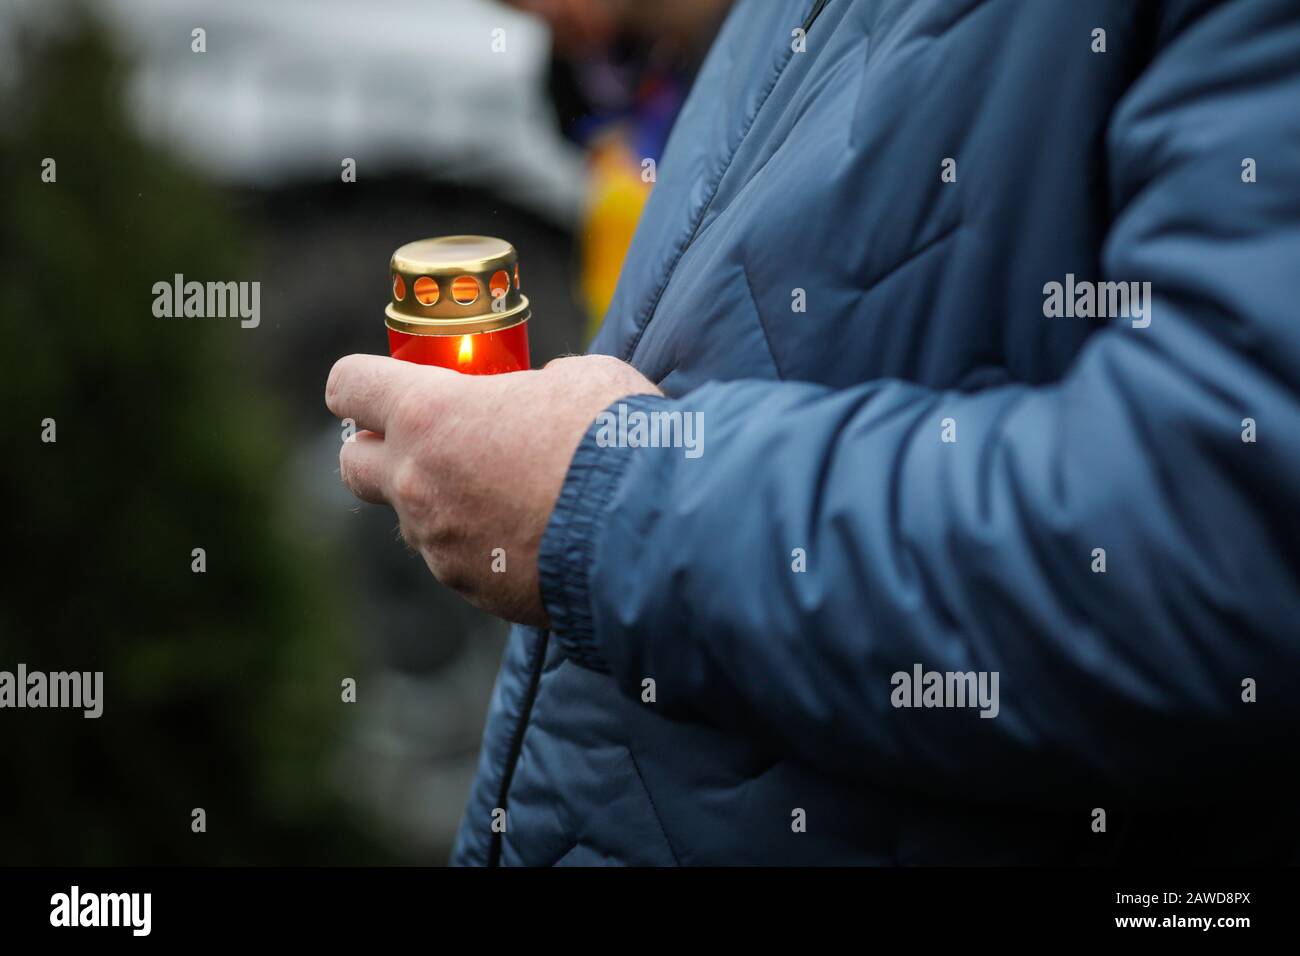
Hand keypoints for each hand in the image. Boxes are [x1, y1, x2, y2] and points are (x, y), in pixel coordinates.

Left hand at [325, 353, 660, 625]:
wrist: (648, 529)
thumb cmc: (612, 438)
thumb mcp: (578, 379)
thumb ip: (536, 385)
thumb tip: (539, 395)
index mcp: (430, 414)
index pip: (349, 386)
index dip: (363, 382)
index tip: (388, 385)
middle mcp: (417, 483)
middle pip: (355, 466)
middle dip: (381, 451)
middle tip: (431, 441)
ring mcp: (441, 545)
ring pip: (417, 521)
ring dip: (446, 504)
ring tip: (511, 494)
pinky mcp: (475, 590)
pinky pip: (462, 562)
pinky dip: (487, 547)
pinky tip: (537, 535)